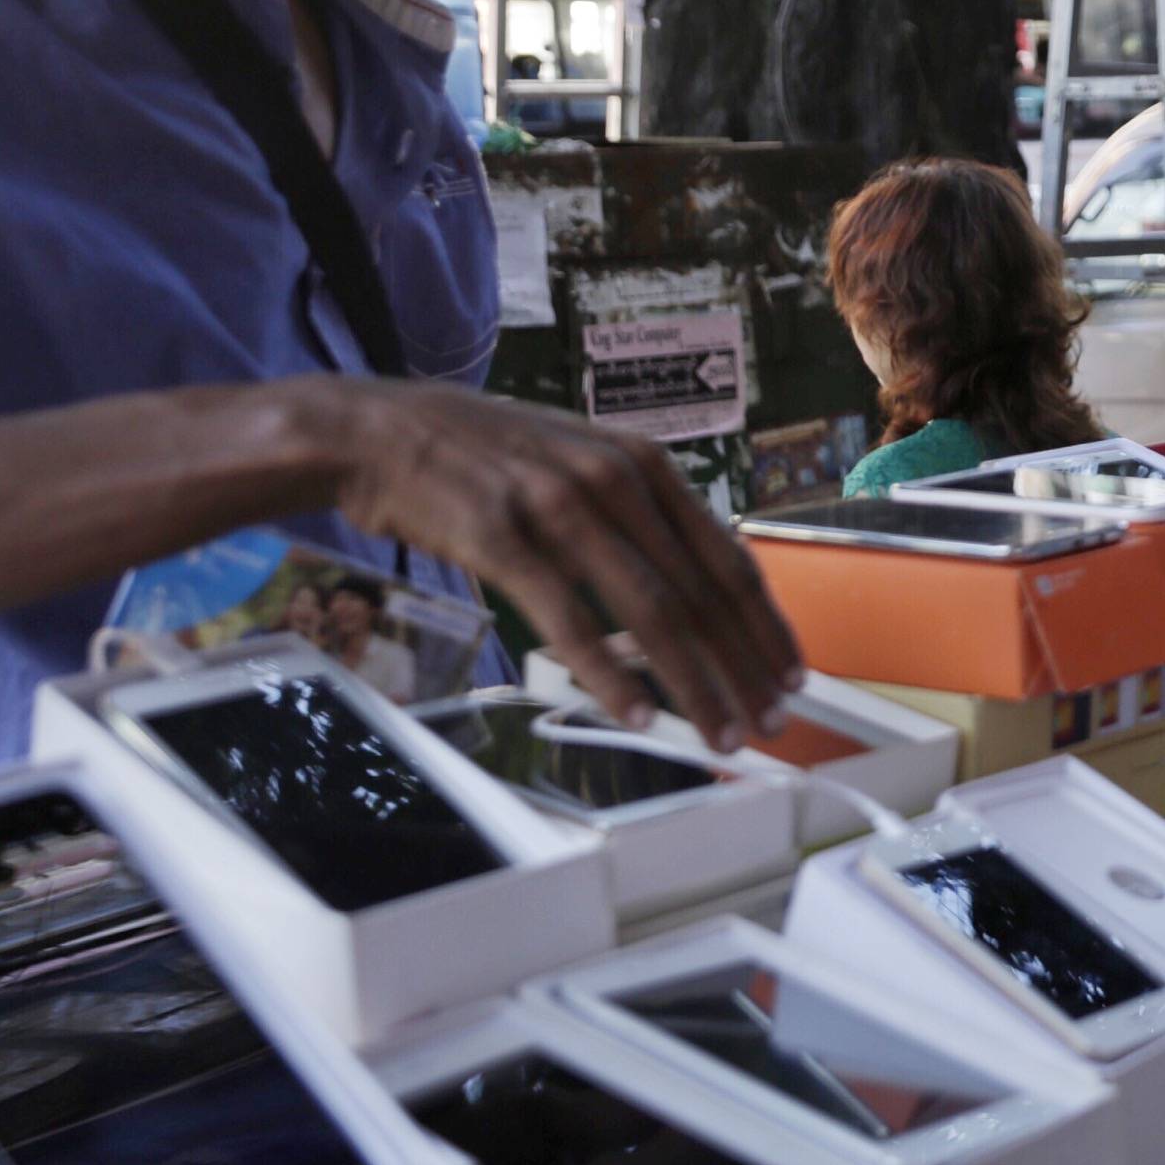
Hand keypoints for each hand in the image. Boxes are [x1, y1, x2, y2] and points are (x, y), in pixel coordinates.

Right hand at [305, 377, 804, 748]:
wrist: (374, 431)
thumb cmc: (481, 458)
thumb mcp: (577, 463)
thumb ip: (635, 519)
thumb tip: (691, 592)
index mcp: (642, 464)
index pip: (727, 556)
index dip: (765, 623)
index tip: (790, 672)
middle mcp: (612, 479)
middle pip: (700, 593)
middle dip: (744, 667)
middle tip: (771, 721)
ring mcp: (557, 505)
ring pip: (651, 612)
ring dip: (694, 683)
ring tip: (720, 733)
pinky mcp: (500, 537)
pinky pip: (569, 620)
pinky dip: (609, 675)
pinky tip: (638, 714)